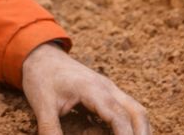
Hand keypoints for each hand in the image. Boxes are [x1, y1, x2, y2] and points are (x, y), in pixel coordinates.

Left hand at [21, 42, 149, 134]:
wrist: (41, 56)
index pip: (118, 116)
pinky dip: (131, 124)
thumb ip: (51, 130)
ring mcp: (109, 89)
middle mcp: (106, 88)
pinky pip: (126, 108)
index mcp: (92, 89)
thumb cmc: (41, 78)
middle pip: (137, 112)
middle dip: (143, 134)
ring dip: (140, 129)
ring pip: (135, 109)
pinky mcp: (106, 92)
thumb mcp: (42, 106)